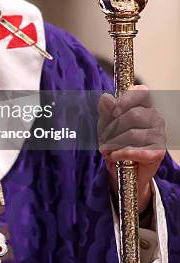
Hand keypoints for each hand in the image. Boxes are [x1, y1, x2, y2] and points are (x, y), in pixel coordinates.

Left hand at [98, 85, 165, 212]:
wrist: (125, 170)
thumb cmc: (117, 140)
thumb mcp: (106, 123)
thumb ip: (106, 110)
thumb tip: (106, 98)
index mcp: (144, 105)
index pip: (141, 92)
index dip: (126, 99)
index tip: (114, 111)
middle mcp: (155, 117)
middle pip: (132, 115)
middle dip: (112, 128)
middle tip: (103, 138)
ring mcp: (159, 134)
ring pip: (132, 134)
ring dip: (113, 143)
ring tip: (106, 149)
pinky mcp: (158, 152)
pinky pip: (135, 150)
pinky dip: (120, 154)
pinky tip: (113, 156)